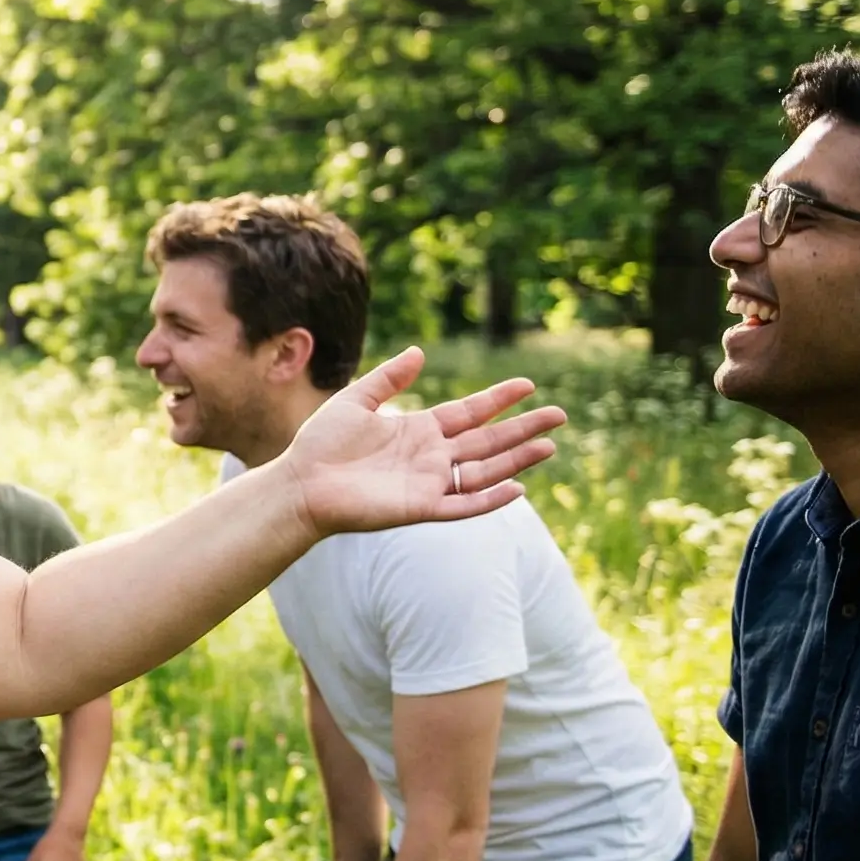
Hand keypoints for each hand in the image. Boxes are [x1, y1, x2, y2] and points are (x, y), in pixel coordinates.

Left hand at [281, 348, 566, 537]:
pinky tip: (517, 489)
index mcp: (418, 429)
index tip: (528, 385)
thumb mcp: (355, 400)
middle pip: (487, 440)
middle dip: (523, 428)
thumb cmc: (321, 444)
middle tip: (559, 415)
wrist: (300, 484)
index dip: (498, 399)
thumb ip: (388, 378)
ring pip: (484, 471)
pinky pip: (462, 505)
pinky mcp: (419, 508)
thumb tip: (420, 352)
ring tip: (549, 446)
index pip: (469, 412)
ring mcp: (428, 483)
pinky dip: (489, 499)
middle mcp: (430, 456)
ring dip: (517, 460)